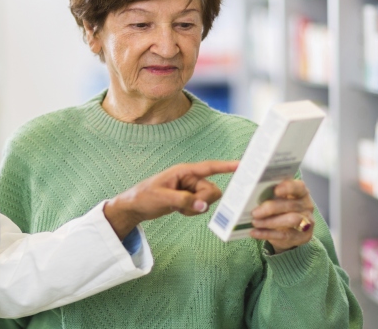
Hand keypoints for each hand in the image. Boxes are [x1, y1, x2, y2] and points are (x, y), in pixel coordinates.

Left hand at [103, 160, 237, 239]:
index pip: (210, 167)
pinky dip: (193, 211)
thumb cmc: (144, 196)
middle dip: (203, 201)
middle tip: (185, 205)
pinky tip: (179, 211)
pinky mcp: (190, 199)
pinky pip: (202, 206)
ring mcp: (191, 189)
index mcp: (184, 171)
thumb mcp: (162, 198)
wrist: (135, 206)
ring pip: (208, 200)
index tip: (242, 165)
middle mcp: (190, 179)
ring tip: (179, 208)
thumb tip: (203, 206)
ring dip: (196, 208)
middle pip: (212, 190)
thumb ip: (184, 201)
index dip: (226, 166)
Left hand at [250, 179, 314, 253]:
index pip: (298, 187)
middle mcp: (306, 206)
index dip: (288, 188)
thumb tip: (246, 184)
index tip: (275, 190)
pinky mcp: (302, 236)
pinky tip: (255, 232)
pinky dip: (267, 234)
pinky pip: (284, 235)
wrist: (291, 231)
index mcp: (301, 192)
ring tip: (255, 222)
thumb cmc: (281, 209)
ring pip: (291, 220)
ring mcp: (306, 222)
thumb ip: (267, 192)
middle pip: (291, 205)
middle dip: (271, 208)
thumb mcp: (277, 199)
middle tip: (255, 212)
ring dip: (270, 222)